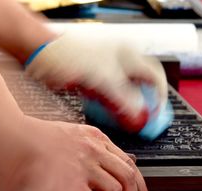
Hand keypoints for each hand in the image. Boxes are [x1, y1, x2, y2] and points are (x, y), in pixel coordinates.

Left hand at [25, 32, 167, 131]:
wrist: (42, 55)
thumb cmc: (70, 57)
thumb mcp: (104, 81)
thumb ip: (124, 101)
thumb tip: (140, 118)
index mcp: (129, 55)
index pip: (155, 78)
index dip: (158, 99)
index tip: (155, 118)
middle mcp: (120, 62)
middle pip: (139, 88)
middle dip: (141, 107)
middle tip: (140, 124)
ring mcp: (106, 71)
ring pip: (123, 94)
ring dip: (124, 109)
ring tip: (124, 123)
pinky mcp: (92, 80)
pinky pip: (107, 97)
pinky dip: (109, 108)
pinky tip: (107, 116)